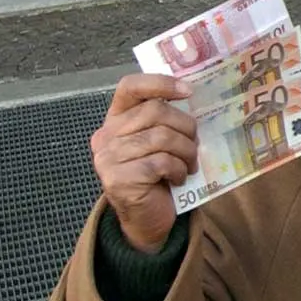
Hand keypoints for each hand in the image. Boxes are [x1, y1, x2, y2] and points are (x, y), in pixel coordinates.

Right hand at [91, 74, 198, 253]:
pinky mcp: (119, 178)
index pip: (130, 87)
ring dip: (186, 151)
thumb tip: (194, 98)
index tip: (189, 91)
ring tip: (189, 164)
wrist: (146, 217)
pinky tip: (178, 178)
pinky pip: (161, 162)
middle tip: (195, 145)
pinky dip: (178, 170)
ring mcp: (109, 157)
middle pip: (156, 111)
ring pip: (161, 137)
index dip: (160, 83)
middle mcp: (106, 135)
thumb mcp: (160, 142)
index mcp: (116, 119)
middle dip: (185, 127)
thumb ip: (165, 120)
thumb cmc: (157, 175)